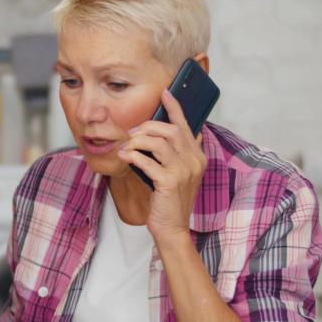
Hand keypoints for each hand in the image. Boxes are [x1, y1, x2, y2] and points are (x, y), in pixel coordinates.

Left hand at [117, 89, 205, 242]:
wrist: (172, 228)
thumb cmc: (170, 200)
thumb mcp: (178, 175)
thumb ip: (178, 155)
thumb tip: (178, 133)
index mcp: (197, 157)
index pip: (186, 126)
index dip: (175, 108)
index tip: (164, 93)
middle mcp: (194, 161)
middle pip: (170, 130)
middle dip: (147, 127)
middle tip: (131, 134)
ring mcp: (183, 171)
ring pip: (158, 142)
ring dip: (137, 141)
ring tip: (126, 147)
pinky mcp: (169, 182)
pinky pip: (147, 161)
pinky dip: (133, 156)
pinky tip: (124, 157)